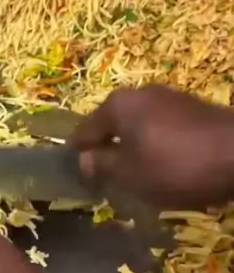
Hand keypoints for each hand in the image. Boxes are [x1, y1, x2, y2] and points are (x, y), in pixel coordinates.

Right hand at [75, 84, 233, 208]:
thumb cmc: (177, 166)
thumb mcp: (131, 174)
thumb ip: (102, 164)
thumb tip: (83, 158)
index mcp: (118, 105)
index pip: (85, 130)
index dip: (79, 154)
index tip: (79, 176)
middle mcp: (140, 93)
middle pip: (113, 124)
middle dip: (108, 149)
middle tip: (109, 179)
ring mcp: (169, 98)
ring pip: (139, 125)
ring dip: (135, 148)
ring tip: (139, 176)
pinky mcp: (192, 108)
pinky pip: (163, 127)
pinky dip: (158, 145)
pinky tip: (167, 166)